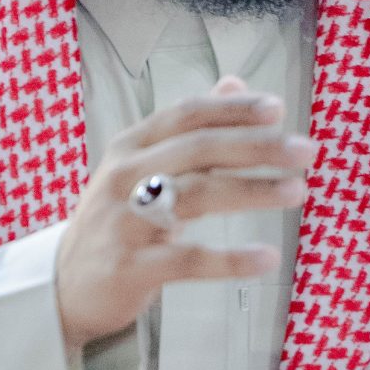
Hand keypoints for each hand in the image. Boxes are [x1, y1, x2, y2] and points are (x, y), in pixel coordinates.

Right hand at [55, 76, 312, 357]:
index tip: (278, 109)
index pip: (187, 116)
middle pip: (198, 150)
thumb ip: (189, 127)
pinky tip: (268, 258)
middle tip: (306, 151)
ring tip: (298, 191)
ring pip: (197, 196)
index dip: (233, 110)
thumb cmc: (115, 220)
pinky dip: (231, 259)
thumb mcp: (141, 166)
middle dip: (257, 146)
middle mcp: (124, 177)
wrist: (63, 287)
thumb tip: (236, 82)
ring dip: (253, 191)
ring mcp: (125, 222)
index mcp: (130, 146)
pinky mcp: (131, 267)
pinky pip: (189, 260)